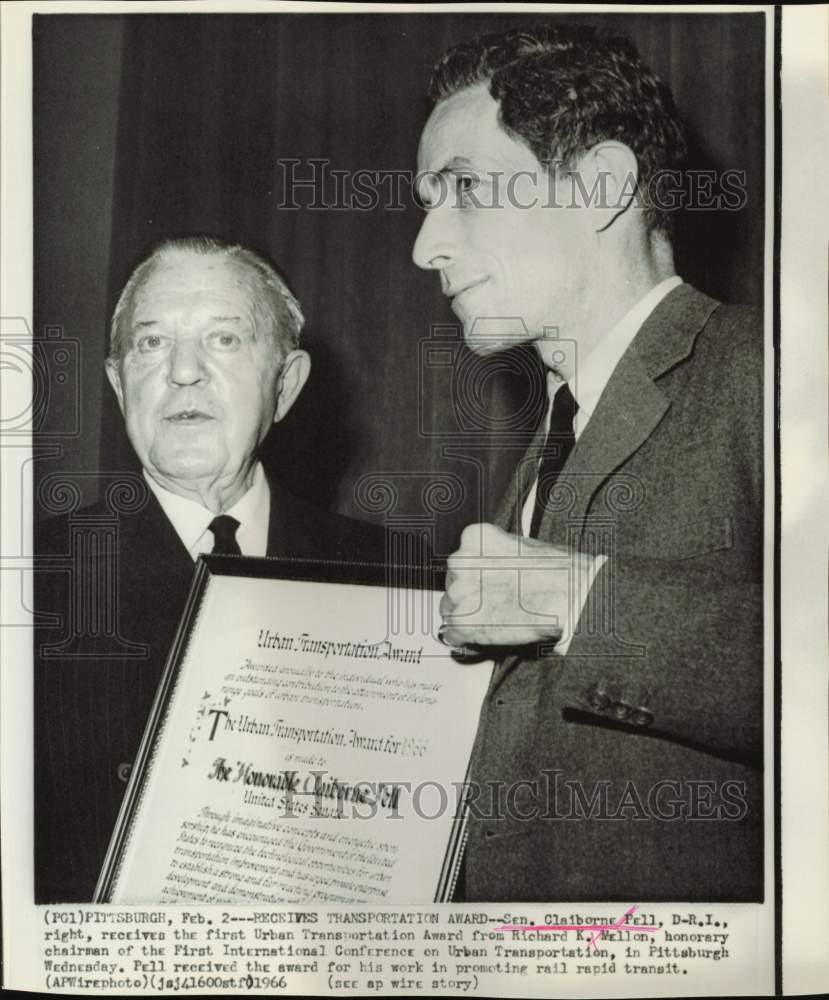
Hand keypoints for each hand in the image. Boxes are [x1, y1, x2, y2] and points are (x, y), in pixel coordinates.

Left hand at [440, 523, 590, 648]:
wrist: (569, 597)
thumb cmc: (557, 571)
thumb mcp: (521, 547)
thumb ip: (496, 556)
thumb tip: (492, 570)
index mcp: (474, 538)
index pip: (461, 560)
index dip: (475, 576)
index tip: (488, 584)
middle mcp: (460, 561)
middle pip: (453, 584)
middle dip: (470, 595)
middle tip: (495, 603)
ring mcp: (458, 592)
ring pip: (450, 608)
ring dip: (468, 615)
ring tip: (496, 617)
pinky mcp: (462, 622)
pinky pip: (452, 634)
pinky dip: (467, 637)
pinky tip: (487, 632)